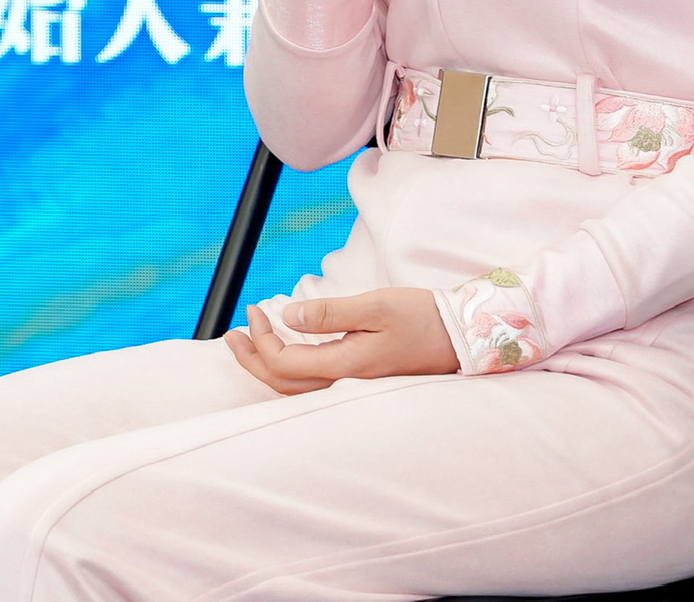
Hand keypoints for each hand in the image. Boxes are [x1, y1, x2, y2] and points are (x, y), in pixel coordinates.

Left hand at [224, 288, 459, 394]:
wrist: (460, 335)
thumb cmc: (421, 317)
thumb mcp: (375, 306)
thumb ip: (330, 313)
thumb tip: (288, 316)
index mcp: (346, 366)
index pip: (284, 364)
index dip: (261, 339)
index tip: (256, 309)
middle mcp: (345, 383)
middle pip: (282, 384)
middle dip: (251, 359)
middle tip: (232, 333)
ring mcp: (353, 386)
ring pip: (296, 388)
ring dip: (266, 366)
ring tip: (247, 343)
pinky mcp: (361, 380)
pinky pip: (312, 384)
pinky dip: (287, 369)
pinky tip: (285, 350)